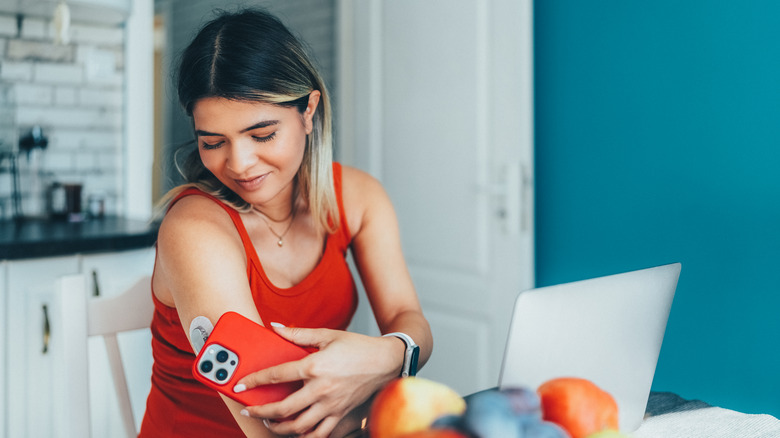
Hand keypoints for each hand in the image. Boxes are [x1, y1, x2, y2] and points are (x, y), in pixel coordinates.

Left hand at [235, 325, 402, 436]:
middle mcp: (321, 389)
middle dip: (261, 411)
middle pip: (283, 408)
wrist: (387, 361)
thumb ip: (299, 333)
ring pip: (298, 426)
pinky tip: (295, 431)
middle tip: (249, 411)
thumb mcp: (328, 335)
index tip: (241, 385)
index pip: (277, 376)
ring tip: (269, 421)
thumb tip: (275, 328)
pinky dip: (304, 436)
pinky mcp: (341, 414)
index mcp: (315, 366)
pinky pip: (319, 433)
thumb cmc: (358, 347)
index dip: (254, 381)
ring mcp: (332, 405)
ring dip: (278, 427)